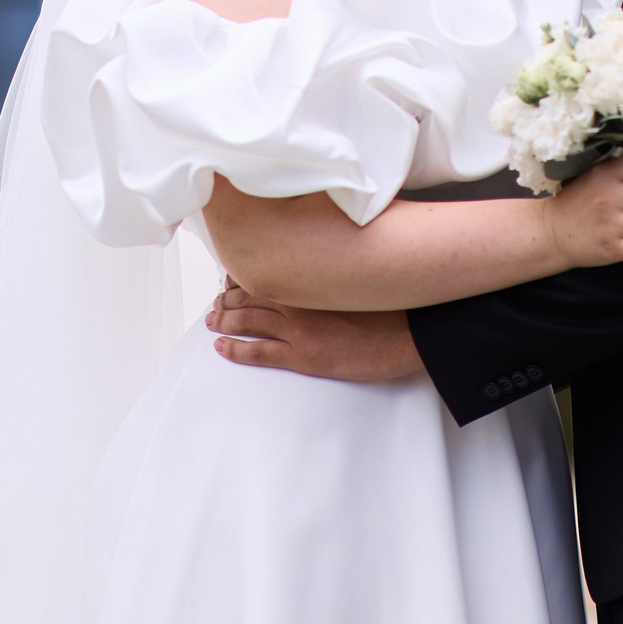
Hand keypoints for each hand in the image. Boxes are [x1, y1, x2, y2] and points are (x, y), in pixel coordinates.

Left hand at [207, 279, 423, 381]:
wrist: (410, 333)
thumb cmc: (391, 307)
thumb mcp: (358, 279)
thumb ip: (333, 272)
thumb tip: (322, 267)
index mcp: (310, 280)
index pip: (264, 274)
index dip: (242, 278)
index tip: (232, 280)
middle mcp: (298, 301)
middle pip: (249, 297)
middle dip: (226, 301)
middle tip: (216, 304)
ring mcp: (298, 329)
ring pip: (246, 321)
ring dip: (224, 321)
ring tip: (213, 322)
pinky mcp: (303, 356)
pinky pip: (259, 352)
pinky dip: (235, 349)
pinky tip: (222, 347)